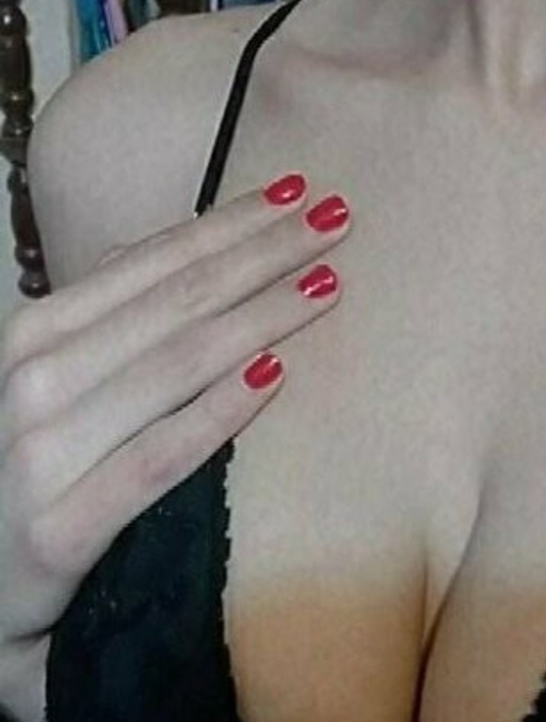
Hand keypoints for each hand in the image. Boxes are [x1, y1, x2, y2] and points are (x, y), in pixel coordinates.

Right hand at [0, 173, 350, 721]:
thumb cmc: (31, 486)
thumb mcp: (54, 389)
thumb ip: (107, 320)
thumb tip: (184, 247)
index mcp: (34, 337)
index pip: (150, 263)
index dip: (228, 222)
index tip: (299, 191)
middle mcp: (29, 382)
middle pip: (174, 302)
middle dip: (262, 253)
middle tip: (338, 221)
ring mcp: (38, 455)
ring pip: (174, 366)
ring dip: (260, 316)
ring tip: (327, 285)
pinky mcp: (58, 531)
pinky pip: (156, 459)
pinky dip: (218, 411)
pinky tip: (277, 375)